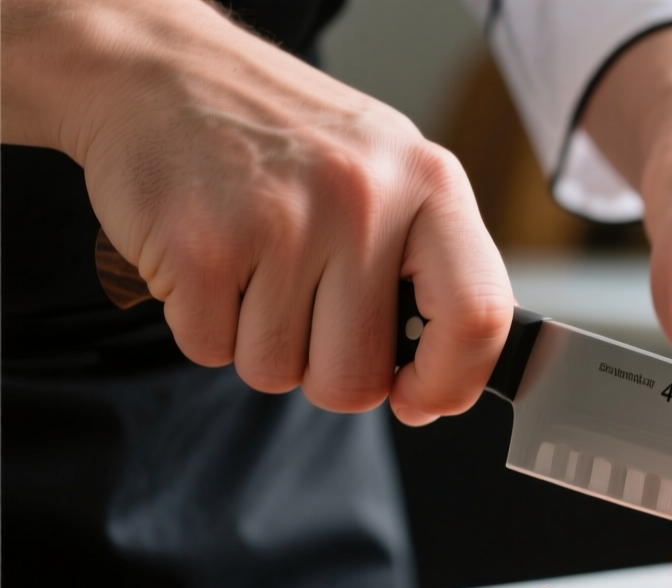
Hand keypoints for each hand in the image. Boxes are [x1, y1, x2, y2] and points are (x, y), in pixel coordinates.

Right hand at [0, 0, 512, 423]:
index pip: (479, 314)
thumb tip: (440, 389)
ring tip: (251, 265)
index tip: (421, 399)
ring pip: (279, 372)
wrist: (159, 71)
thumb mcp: (386, 174)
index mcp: (429, 182)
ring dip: (256, 342)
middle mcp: (364, 199)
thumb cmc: (285, 139)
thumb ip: (427, 270)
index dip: (452, 382)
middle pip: (359, 376)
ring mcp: (282, 221)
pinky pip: (210, 350)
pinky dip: (201, 323)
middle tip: (302, 306)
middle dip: (325, 370)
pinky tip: (209, 258)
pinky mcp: (201, 244)